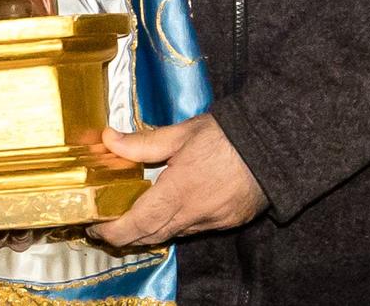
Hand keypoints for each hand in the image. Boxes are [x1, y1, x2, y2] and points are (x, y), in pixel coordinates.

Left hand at [89, 114, 267, 248]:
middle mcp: (193, 215)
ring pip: (173, 235)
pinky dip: (177, 224)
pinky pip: (195, 229)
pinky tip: (172, 210)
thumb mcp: (181, 133)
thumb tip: (108, 138)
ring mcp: (213, 221)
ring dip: (151, 231)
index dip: (113, 231)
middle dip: (126, 237)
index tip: (96, 228)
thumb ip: (142, 142)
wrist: (273, 145)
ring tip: (134, 218)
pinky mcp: (229, 221)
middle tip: (107, 227)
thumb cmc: (226, 136)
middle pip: (152, 237)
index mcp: (177, 192)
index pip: (137, 224)